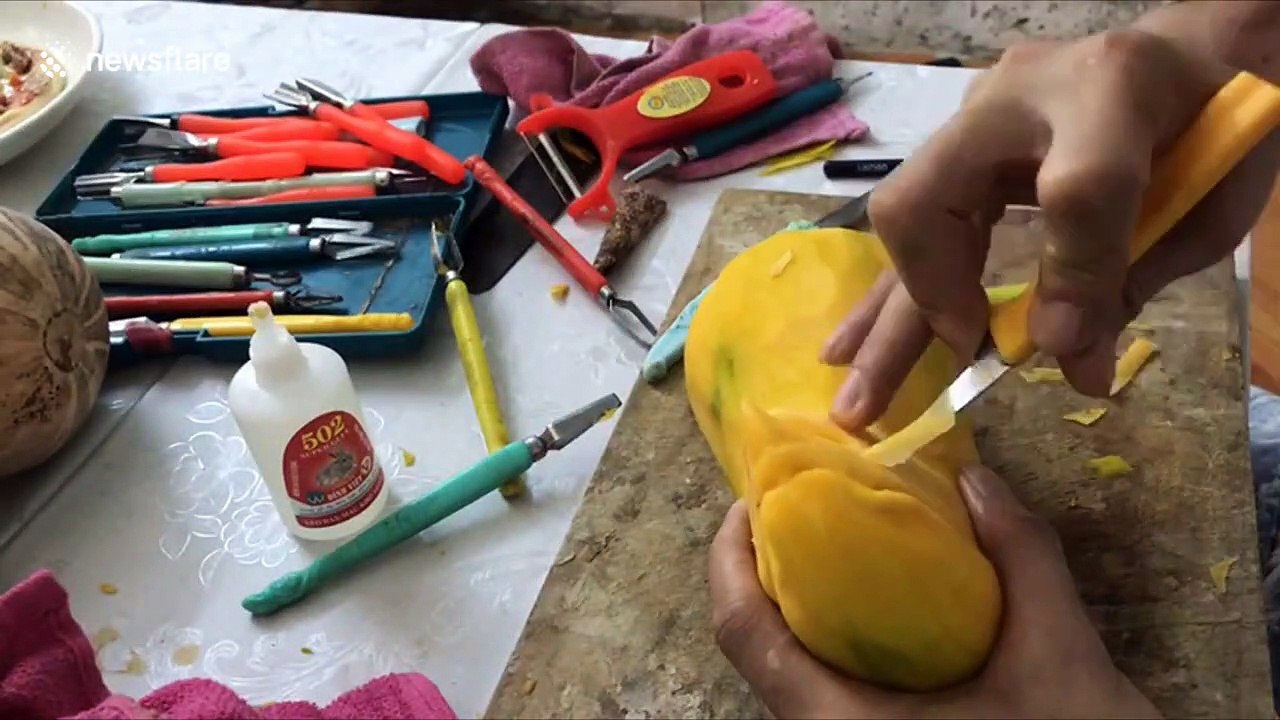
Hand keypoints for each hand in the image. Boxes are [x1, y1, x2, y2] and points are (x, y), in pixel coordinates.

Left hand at [709, 465, 1159, 718]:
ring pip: (791, 670)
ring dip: (799, 603)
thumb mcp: (1061, 659)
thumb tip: (976, 481)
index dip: (731, 559)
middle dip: (766, 569)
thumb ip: (1022, 560)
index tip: (752, 500)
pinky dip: (836, 639)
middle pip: (757, 646)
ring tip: (836, 538)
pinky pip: (828, 689)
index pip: (743, 633)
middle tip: (800, 504)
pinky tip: (879, 601)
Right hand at [823, 28, 1279, 429]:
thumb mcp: (1201, 206)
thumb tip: (1070, 369)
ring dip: (883, 314)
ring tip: (849, 390)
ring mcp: (976, 120)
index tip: (1046, 343)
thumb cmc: (1210, 126)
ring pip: (910, 222)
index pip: (1076, 187)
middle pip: (931, 206)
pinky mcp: (964, 149)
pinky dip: (899, 288)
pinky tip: (861, 336)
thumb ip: (1129, 278)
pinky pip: (920, 222)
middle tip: (863, 407)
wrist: (1188, 59)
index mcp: (1107, 92)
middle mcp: (1015, 96)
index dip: (1069, 273)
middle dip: (909, 317)